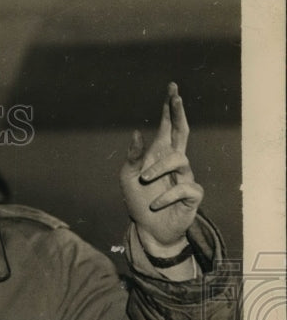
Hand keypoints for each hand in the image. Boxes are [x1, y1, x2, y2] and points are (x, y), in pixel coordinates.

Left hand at [120, 83, 203, 255]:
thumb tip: (137, 134)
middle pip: (182, 132)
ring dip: (157, 168)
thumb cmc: (139, 202)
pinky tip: (154, 204)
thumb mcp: (128, 179)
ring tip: (143, 179)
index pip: (167, 127)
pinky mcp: (192, 195)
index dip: (169, 108)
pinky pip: (183, 188)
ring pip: (178, 160)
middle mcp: (175, 163)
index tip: (172, 88)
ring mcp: (185, 177)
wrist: (148, 230)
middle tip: (175, 97)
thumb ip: (132, 157)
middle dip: (178, 113)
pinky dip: (165, 196)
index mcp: (159, 155)